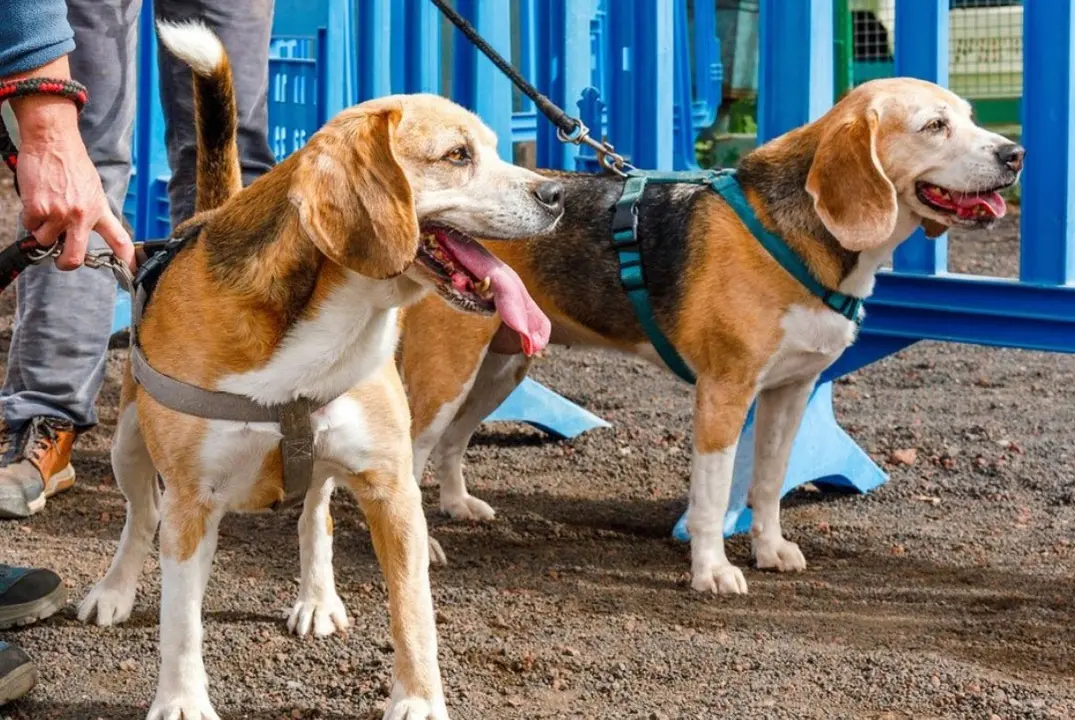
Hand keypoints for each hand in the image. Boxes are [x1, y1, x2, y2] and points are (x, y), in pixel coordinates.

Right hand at [9, 82, 133, 270]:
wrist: (54, 142)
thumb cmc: (71, 163)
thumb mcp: (92, 189)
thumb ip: (91, 212)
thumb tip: (82, 231)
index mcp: (99, 210)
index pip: (120, 240)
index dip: (127, 260)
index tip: (131, 271)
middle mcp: (82, 216)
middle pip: (74, 257)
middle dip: (65, 263)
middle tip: (61, 259)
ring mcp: (60, 214)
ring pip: (45, 241)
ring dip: (42, 230)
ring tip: (46, 208)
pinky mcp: (39, 209)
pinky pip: (30, 227)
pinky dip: (29, 218)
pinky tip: (35, 200)